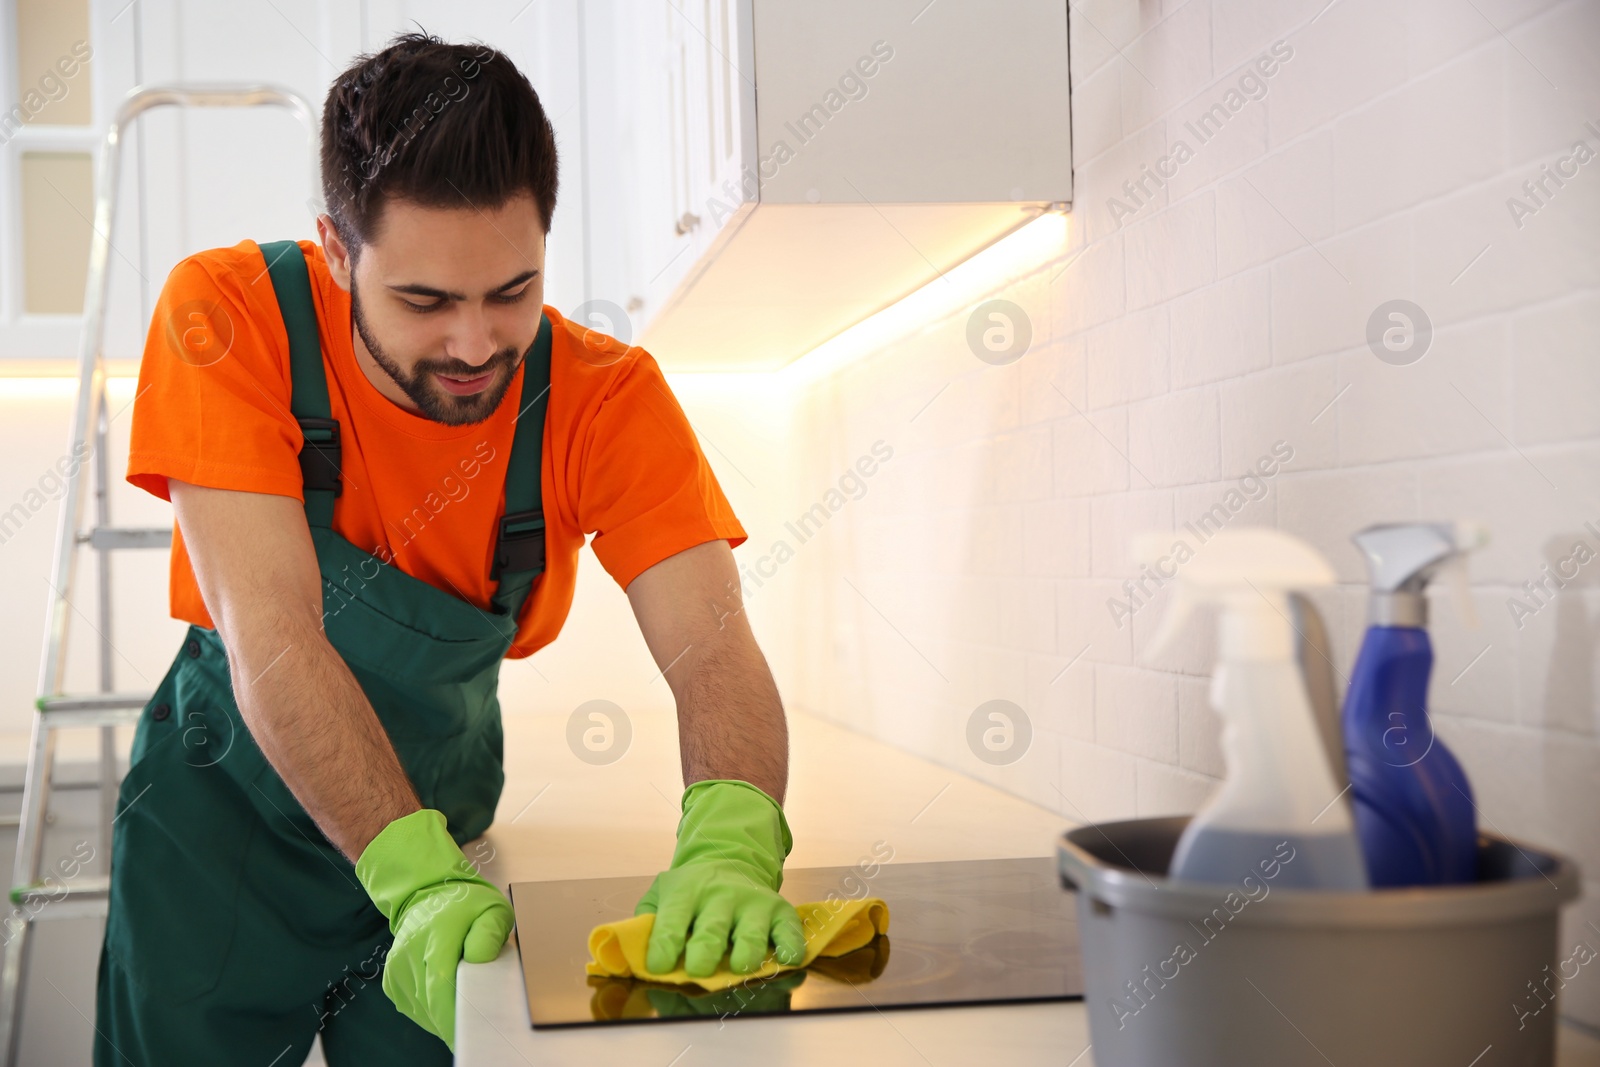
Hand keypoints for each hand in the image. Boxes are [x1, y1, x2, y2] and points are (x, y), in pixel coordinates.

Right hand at [355, 809, 513, 1049]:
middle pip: (429, 1002)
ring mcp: (396, 967)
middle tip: (475, 1024)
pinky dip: (428, 1012)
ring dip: (441, 1016)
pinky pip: (410, 1006)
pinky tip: (443, 1002)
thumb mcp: (491, 909)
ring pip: (419, 1009)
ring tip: (462, 1008)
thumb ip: (490, 933)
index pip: (440, 984)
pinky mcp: (391, 978)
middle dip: (453, 1019)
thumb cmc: (466, 905)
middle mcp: (410, 952)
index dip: (454, 1013)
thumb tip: (477, 959)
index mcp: (437, 935)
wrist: (429, 894)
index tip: (472, 1028)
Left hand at [635, 779, 805, 977]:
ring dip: (747, 951)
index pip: (672, 921)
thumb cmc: (691, 889)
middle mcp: (720, 896)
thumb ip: (645, 920)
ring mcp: (752, 903)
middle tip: (698, 970)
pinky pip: (789, 930)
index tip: (659, 967)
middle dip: (705, 951)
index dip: (665, 945)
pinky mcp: (779, 911)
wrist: (730, 858)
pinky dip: (790, 946)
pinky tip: (786, 958)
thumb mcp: (662, 892)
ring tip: (739, 966)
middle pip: (712, 928)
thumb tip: (629, 952)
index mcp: (686, 892)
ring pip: (752, 931)